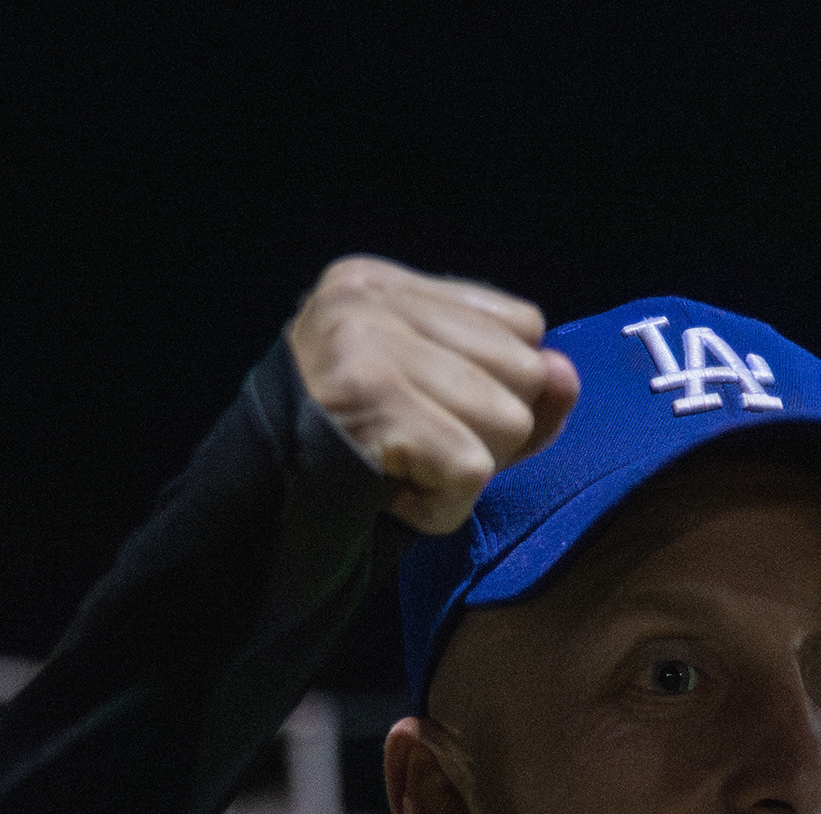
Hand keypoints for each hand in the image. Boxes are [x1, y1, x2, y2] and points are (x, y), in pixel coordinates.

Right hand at [289, 256, 579, 534]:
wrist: (254, 524)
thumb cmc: (353, 464)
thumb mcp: (433, 406)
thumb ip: (510, 387)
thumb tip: (566, 374)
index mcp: (379, 283)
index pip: (520, 326)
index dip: (498, 389)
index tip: (431, 417)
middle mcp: (370, 301)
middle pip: (522, 371)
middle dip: (486, 435)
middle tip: (415, 452)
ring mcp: (368, 347)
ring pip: (507, 421)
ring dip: (463, 476)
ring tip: (401, 473)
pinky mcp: (375, 404)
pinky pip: (473, 471)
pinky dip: (442, 509)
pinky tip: (393, 499)